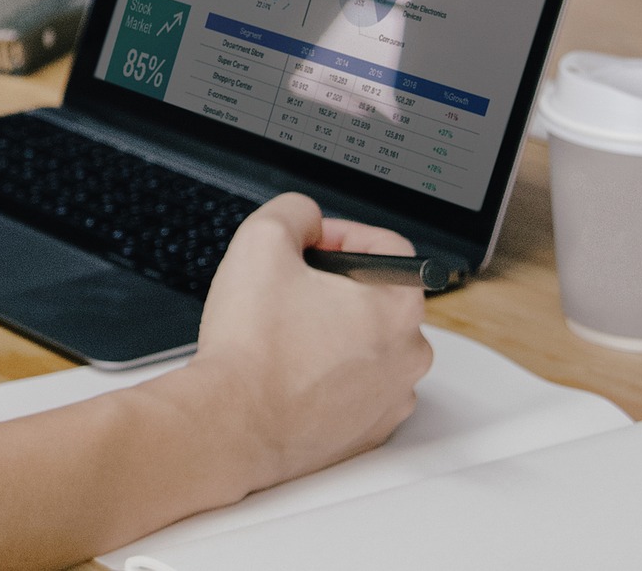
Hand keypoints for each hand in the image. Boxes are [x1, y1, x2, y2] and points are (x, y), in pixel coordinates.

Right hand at [153, 194, 430, 495]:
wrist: (233, 425)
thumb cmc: (252, 346)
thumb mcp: (261, 239)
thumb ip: (294, 211)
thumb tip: (307, 220)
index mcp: (397, 306)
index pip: (388, 246)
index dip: (341, 234)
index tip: (309, 245)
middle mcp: (409, 355)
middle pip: (378, 296)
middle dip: (335, 284)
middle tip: (288, 288)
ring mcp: (391, 398)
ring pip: (369, 343)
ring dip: (333, 329)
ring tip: (285, 332)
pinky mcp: (368, 432)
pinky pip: (358, 386)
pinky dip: (331, 373)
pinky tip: (291, 370)